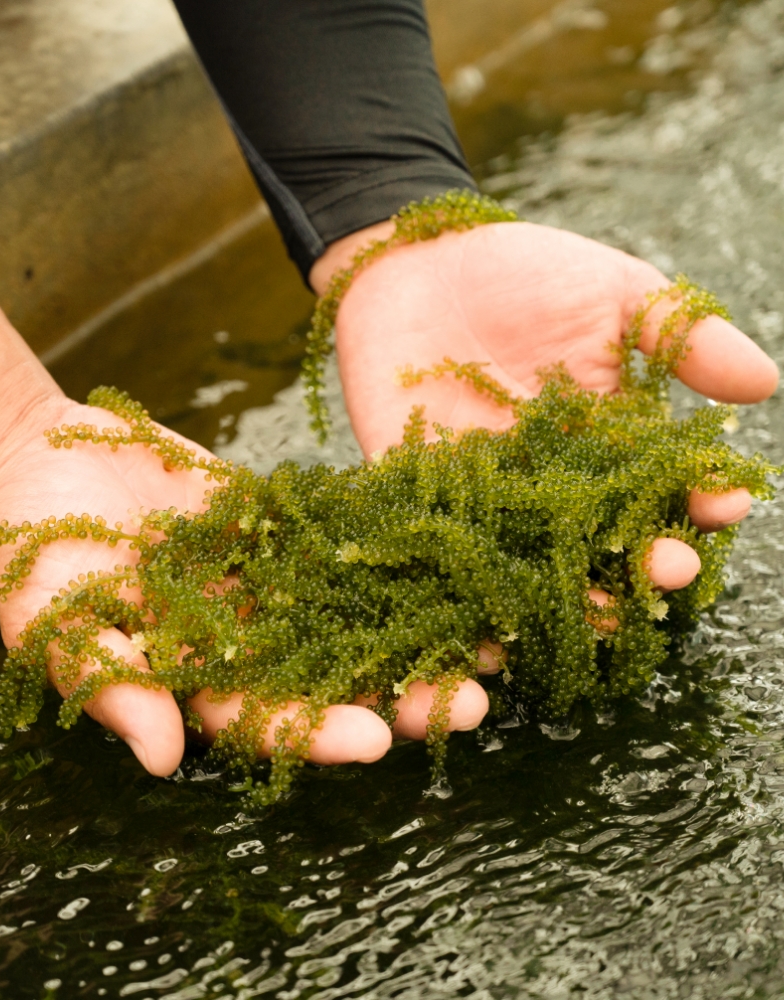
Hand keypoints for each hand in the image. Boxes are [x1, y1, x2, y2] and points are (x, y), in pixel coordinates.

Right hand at [0, 290, 479, 774]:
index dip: (320, 732)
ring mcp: (274, 583)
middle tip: (473, 703)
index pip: (268, 719)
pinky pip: (350, 542)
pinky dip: (401, 551)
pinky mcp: (288, 527)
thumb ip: (111, 684)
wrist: (49, 456)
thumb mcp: (59, 617)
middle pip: (336, 679)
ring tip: (495, 641)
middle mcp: (248, 641)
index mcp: (197, 681)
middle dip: (402, 694)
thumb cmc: (35, 546)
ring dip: (423, 630)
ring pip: (359, 615)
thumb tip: (163, 760)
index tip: (378, 738)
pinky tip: (457, 555)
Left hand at [312, 219, 778, 721]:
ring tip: (593, 618)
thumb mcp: (612, 292)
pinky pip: (445, 552)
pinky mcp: (421, 497)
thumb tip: (766, 384)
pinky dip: (464, 591)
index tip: (724, 504)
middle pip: (606, 536)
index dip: (698, 496)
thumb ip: (681, 337)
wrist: (416, 258)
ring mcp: (489, 496)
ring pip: (534, 560)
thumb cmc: (524, 271)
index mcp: (609, 440)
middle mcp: (555, 481)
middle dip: (642, 559)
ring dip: (564, 594)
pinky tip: (487, 635)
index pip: (665, 481)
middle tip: (669, 572)